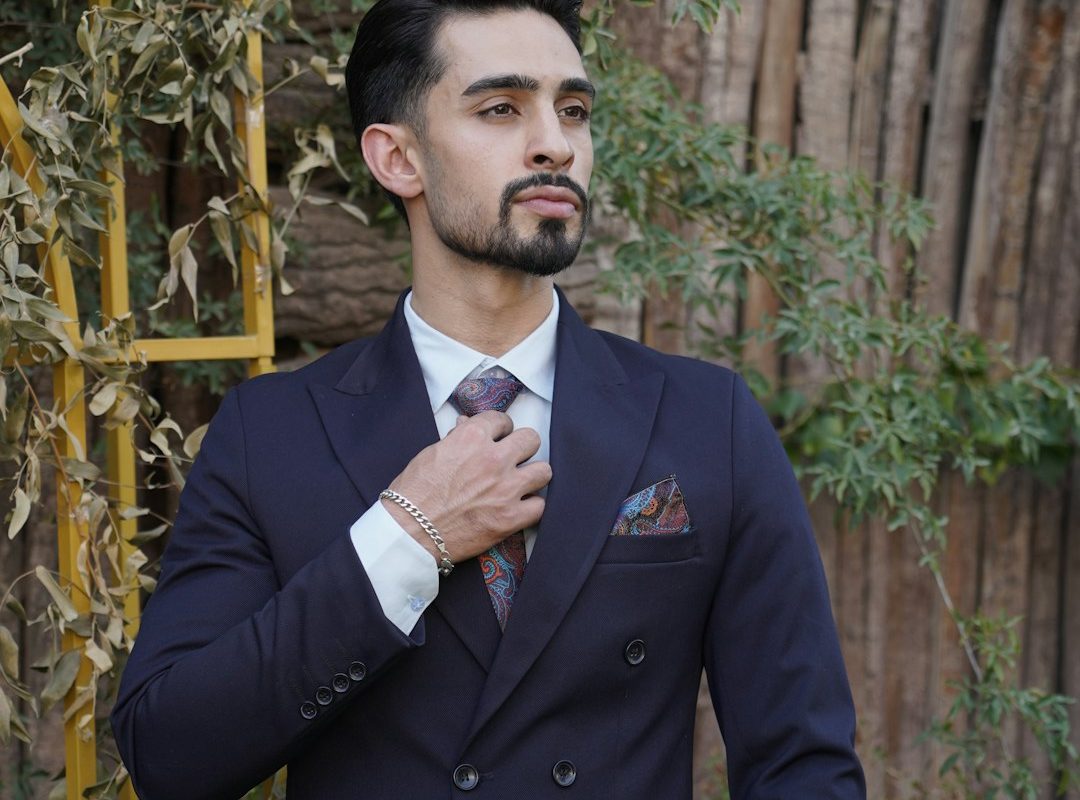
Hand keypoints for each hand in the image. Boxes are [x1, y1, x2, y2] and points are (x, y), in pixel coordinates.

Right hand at [382, 411, 550, 564]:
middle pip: (531, 440)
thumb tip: (467, 425)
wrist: (409, 532)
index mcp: (471, 437)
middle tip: (513, 458)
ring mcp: (505, 488)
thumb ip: (457, 438)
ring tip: (521, 482)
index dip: (500, 430)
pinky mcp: (510, 518)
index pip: (502, 420)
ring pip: (544, 471)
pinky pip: (539, 506)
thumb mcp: (432, 453)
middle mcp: (493, 458)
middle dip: (522, 447)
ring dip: (532, 475)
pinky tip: (518, 507)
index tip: (498, 438)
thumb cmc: (414, 492)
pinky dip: (530, 507)